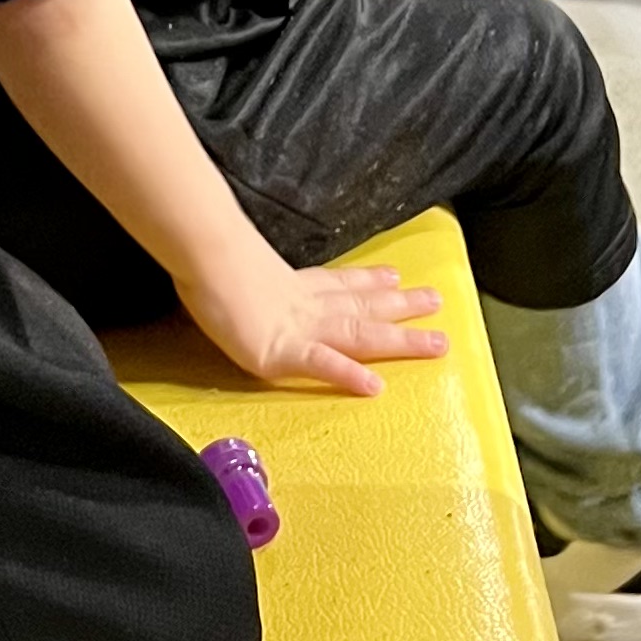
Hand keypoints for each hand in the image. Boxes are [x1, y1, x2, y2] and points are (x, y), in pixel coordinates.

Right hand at [176, 226, 446, 396]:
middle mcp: (305, 305)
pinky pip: (323, 364)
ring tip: (436, 343)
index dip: (367, 281)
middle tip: (436, 301)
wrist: (204, 256)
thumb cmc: (208, 254)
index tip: (393, 277)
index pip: (337, 282)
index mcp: (291, 285)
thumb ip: (237, 271)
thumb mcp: (230, 260)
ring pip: (360, 335)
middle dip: (402, 308)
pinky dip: (348, 375)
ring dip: (400, 340)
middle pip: (362, 306)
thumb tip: (227, 269)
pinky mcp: (283, 352)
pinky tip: (373, 386)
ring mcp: (299, 329)